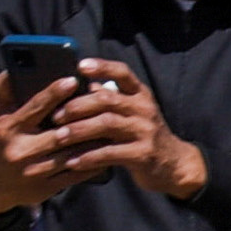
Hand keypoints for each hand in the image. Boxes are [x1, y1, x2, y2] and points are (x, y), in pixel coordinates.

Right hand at [0, 72, 107, 212]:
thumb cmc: (1, 139)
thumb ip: (3, 91)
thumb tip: (12, 69)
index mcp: (8, 129)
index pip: (34, 108)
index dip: (54, 94)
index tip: (72, 80)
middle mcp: (20, 151)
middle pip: (60, 134)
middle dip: (82, 120)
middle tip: (104, 105)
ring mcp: (34, 172)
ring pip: (72, 155)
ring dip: (94, 142)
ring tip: (111, 126)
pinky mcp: (47, 188)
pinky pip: (76, 174)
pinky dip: (94, 162)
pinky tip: (107, 150)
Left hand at [43, 65, 204, 205]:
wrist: (174, 164)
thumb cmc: (145, 136)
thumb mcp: (133, 113)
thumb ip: (112, 100)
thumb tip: (87, 85)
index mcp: (141, 95)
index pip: (123, 73)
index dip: (102, 67)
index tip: (80, 66)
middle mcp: (144, 109)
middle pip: (107, 100)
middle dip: (77, 106)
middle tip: (56, 116)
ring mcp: (145, 131)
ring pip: (106, 124)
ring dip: (79, 130)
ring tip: (59, 137)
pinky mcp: (143, 154)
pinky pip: (110, 153)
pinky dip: (88, 157)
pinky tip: (72, 161)